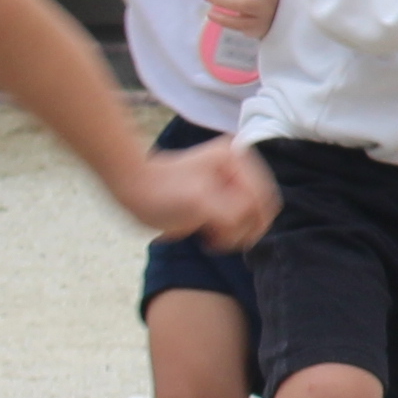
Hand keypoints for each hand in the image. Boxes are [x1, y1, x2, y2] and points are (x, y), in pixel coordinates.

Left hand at [124, 136, 275, 248]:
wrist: (134, 189)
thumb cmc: (161, 192)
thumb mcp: (200, 203)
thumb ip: (232, 214)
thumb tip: (246, 226)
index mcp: (237, 159)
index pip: (262, 198)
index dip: (249, 221)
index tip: (224, 234)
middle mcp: (239, 169)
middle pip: (260, 209)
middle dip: (242, 228)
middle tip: (216, 237)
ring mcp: (231, 185)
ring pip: (251, 220)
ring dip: (233, 234)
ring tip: (209, 237)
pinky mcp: (221, 200)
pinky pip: (239, 224)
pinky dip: (226, 235)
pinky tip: (207, 237)